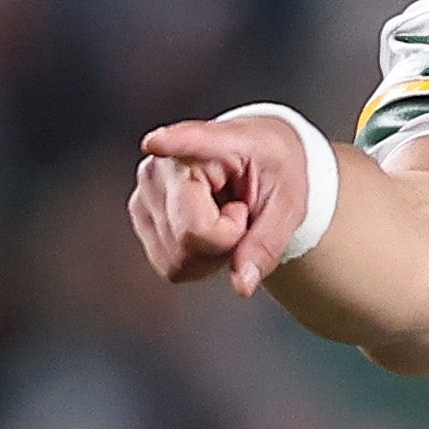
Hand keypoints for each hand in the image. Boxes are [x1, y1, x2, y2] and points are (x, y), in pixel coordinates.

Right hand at [130, 114, 309, 297]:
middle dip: (225, 242)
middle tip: (241, 215)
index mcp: (215, 143)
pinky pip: (168, 265)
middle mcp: (167, 163)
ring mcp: (146, 189)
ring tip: (223, 220)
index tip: (155, 144)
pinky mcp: (139, 212)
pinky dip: (194, 261)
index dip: (171, 144)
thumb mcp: (289, 205)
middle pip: (191, 236)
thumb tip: (241, 285)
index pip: (191, 143)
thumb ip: (267, 243)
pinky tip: (205, 231)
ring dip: (209, 254)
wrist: (255, 159)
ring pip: (177, 259)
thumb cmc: (272, 172)